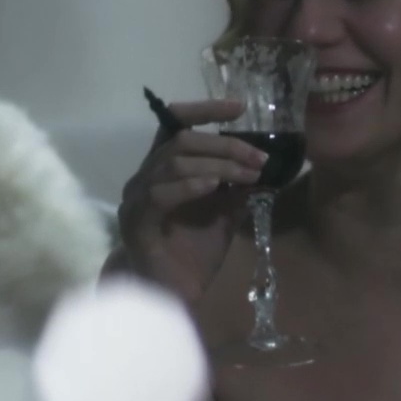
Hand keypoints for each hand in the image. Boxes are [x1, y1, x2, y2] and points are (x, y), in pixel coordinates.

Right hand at [117, 98, 268, 304]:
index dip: (205, 110)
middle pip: (181, 141)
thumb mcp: (226, 213)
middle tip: (259, 157)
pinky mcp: (136, 222)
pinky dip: (189, 186)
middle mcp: (146, 176)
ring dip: (216, 165)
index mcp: (166, 168)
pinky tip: (214, 186)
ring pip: (174, 164)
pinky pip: (159, 195)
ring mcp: (137, 198)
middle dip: (225, 145)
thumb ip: (239, 188)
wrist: (173, 293)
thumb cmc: (194, 249)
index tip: (240, 107)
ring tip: (247, 173)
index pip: (177, 124)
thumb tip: (265, 167)